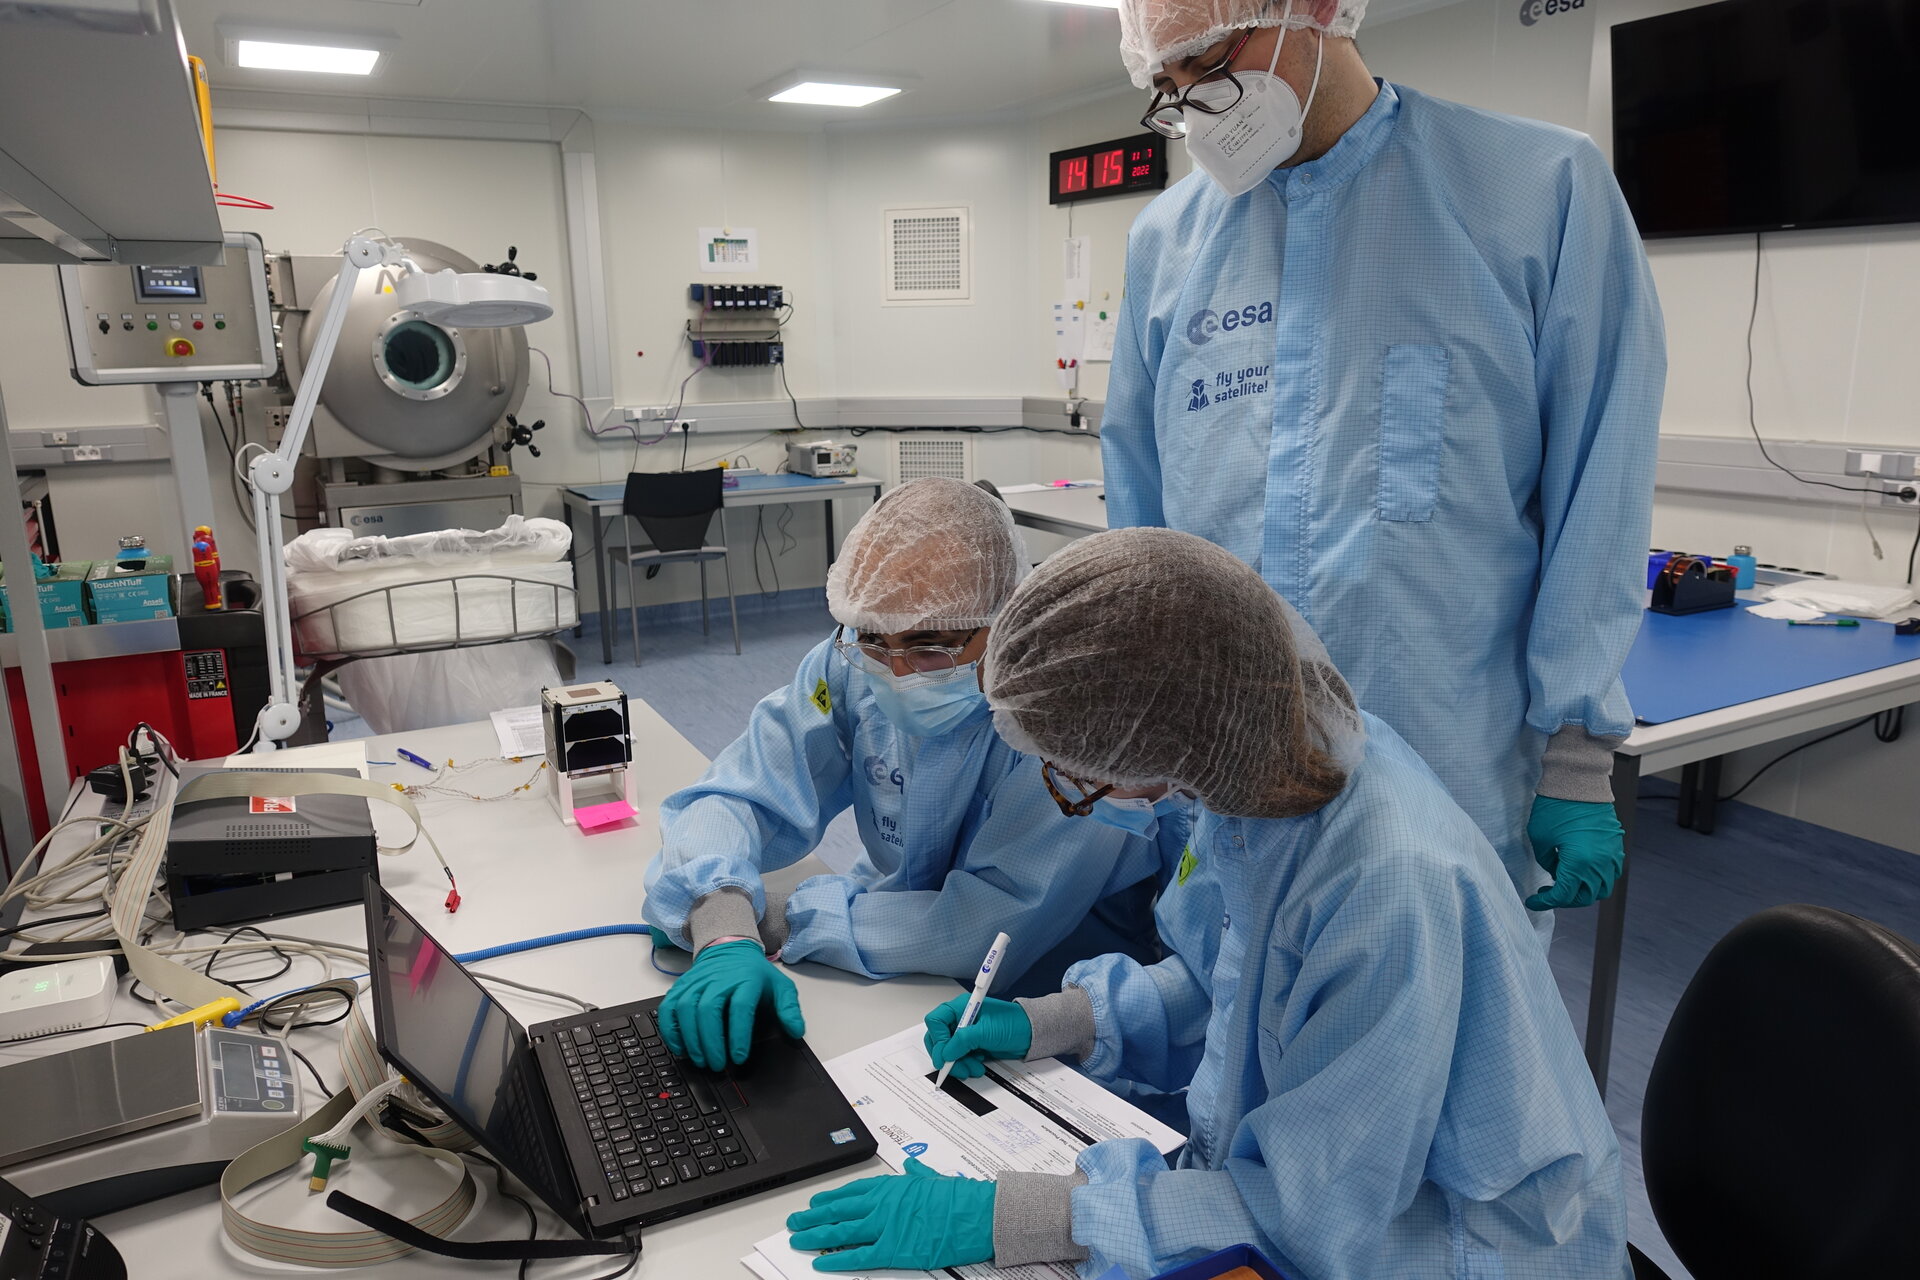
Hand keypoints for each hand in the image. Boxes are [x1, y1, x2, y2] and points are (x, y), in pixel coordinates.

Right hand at [656, 939, 803, 1069]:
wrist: (730, 949)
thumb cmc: (754, 974)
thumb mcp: (780, 986)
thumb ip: (789, 1009)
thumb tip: (796, 1031)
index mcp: (746, 980)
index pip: (740, 1007)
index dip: (738, 1035)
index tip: (739, 1057)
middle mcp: (718, 979)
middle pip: (708, 1009)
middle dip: (710, 1041)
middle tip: (717, 1065)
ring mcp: (697, 982)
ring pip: (685, 1008)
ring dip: (690, 1038)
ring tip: (700, 1060)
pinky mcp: (681, 987)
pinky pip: (668, 1008)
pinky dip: (670, 1029)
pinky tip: (680, 1047)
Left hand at [787, 1157, 995, 1271]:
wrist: (977, 1214)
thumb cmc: (960, 1197)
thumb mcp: (935, 1178)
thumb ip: (918, 1173)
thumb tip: (912, 1164)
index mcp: (891, 1186)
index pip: (851, 1191)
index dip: (829, 1199)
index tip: (814, 1203)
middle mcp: (882, 1203)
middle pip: (838, 1210)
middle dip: (812, 1217)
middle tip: (794, 1221)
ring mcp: (886, 1226)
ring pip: (841, 1231)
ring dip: (816, 1236)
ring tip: (798, 1239)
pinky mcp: (893, 1249)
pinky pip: (859, 1255)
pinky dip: (838, 1259)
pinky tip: (822, 1262)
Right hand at [923, 995, 1030, 1079]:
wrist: (1031, 1035)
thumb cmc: (1013, 1024)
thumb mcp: (986, 1032)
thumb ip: (963, 1041)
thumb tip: (945, 1053)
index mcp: (961, 1007)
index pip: (936, 1022)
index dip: (937, 1040)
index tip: (944, 1057)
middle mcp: (960, 1018)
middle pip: (939, 1038)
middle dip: (947, 1055)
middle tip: (955, 1068)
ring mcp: (965, 1033)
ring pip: (948, 1051)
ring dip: (958, 1063)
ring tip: (974, 1068)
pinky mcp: (972, 1045)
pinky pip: (959, 1057)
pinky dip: (965, 1064)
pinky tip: (977, 1065)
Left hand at [1524, 797, 1624, 910]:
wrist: (1578, 781)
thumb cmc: (1555, 807)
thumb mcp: (1540, 839)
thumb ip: (1547, 862)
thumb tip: (1555, 873)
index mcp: (1579, 864)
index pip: (1563, 896)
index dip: (1546, 902)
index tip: (1532, 901)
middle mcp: (1599, 864)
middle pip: (1584, 897)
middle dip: (1564, 899)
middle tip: (1548, 892)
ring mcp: (1611, 855)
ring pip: (1601, 888)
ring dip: (1583, 891)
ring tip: (1565, 883)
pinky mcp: (1616, 845)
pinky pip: (1610, 872)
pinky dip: (1596, 879)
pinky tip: (1580, 871)